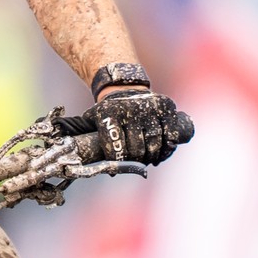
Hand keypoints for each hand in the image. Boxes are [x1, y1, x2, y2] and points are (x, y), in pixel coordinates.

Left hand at [52, 90, 193, 164]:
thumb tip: (90, 161)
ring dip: (151, 158)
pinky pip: (170, 135)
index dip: (116, 161)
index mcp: (109, 112)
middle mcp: (130, 109)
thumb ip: (87, 135)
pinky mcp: (167, 108)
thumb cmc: (110, 111)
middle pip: (137, 147)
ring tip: (146, 162)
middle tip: (134, 165)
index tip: (116, 169)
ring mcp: (150, 108)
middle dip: (135, 161)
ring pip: (154, 143)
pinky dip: (166, 149)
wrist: (125, 88)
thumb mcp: (93, 117)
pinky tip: (159, 156)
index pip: (114, 146)